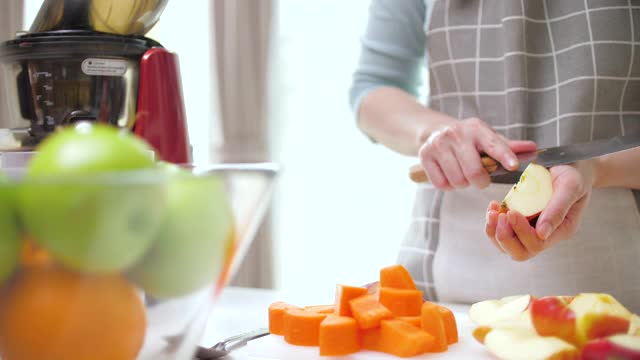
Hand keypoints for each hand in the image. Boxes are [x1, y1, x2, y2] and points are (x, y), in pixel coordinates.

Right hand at [418, 118, 536, 190]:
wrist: (432, 131)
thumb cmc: (467, 139)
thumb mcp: (486, 138)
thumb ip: (508, 147)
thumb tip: (534, 149)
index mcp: (476, 128)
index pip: (493, 143)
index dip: (504, 155)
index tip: (513, 165)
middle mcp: (456, 134)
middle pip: (474, 171)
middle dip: (480, 182)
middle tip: (480, 180)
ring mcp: (438, 144)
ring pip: (457, 180)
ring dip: (463, 184)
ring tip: (462, 174)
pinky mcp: (424, 155)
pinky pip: (441, 184)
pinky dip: (448, 186)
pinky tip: (449, 175)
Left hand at [484, 160, 595, 260]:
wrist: (567, 164)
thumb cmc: (572, 173)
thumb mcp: (570, 185)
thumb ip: (558, 208)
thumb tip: (542, 234)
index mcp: (562, 230)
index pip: (537, 244)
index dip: (521, 231)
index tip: (512, 211)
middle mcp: (546, 235)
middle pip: (520, 252)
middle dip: (505, 237)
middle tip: (500, 215)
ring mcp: (531, 229)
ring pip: (507, 246)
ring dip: (494, 231)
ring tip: (492, 212)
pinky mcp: (518, 222)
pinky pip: (501, 232)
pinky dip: (493, 223)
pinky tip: (493, 207)